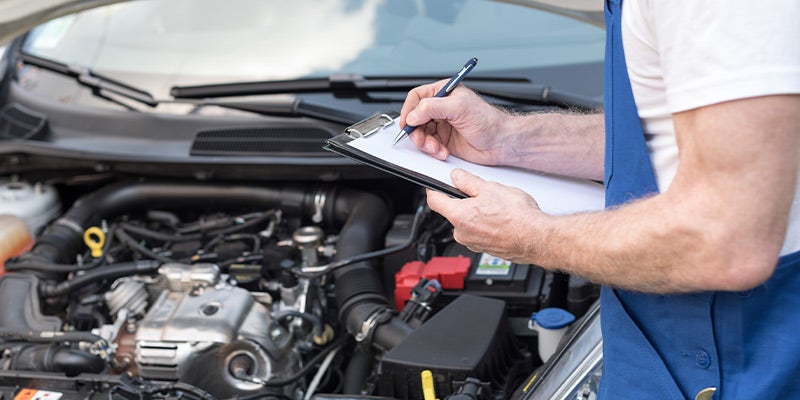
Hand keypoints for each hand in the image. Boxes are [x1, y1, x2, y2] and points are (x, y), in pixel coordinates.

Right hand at [399, 80, 507, 163]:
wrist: (500, 142)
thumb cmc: (488, 121)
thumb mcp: (458, 107)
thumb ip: (432, 107)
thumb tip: (413, 115)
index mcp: (444, 93)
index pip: (417, 97)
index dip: (409, 110)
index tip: (407, 123)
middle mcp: (441, 108)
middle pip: (415, 118)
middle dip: (416, 131)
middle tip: (421, 140)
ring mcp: (442, 125)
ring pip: (421, 133)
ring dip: (425, 143)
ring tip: (436, 148)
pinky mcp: (444, 140)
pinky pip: (429, 146)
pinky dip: (433, 151)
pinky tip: (443, 152)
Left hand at [426, 168, 545, 262]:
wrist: (536, 238)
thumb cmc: (517, 217)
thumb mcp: (490, 188)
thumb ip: (468, 181)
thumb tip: (456, 177)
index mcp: (459, 216)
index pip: (434, 200)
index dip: (434, 189)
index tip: (437, 185)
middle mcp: (462, 233)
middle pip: (453, 212)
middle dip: (463, 201)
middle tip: (481, 194)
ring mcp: (473, 243)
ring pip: (467, 223)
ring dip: (477, 214)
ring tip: (496, 208)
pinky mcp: (485, 249)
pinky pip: (479, 232)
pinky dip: (486, 225)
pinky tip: (501, 219)